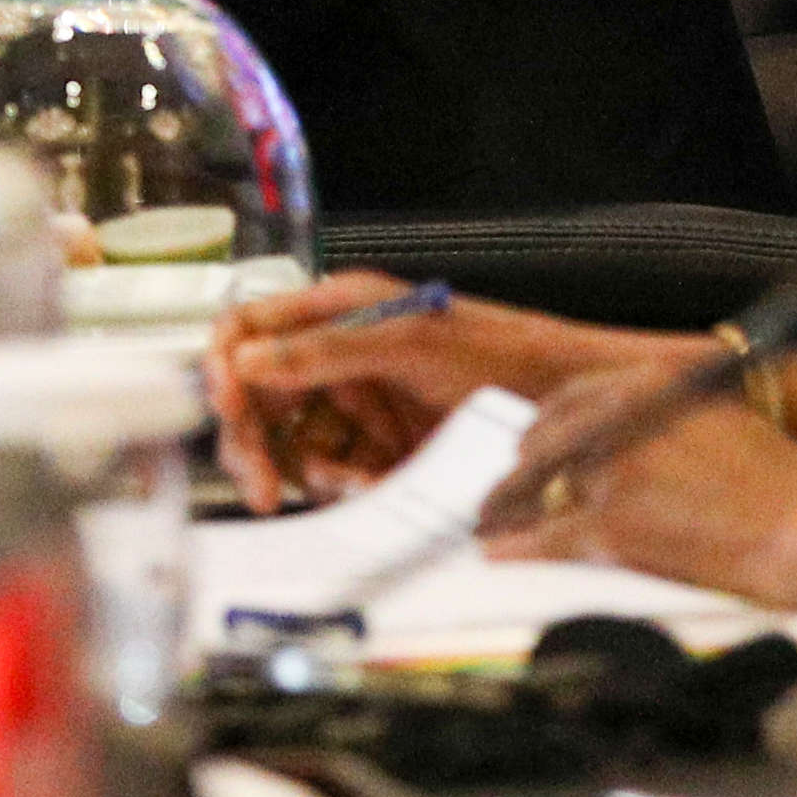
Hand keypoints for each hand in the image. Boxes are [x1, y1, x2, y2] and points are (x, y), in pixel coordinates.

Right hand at [205, 276, 691, 506]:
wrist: (572, 410)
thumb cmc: (507, 355)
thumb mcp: (411, 342)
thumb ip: (326, 349)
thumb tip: (249, 361)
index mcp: (340, 308)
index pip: (250, 330)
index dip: (225, 367)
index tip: (224, 407)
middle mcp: (340, 355)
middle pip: (258, 399)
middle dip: (256, 444)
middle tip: (262, 486)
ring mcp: (358, 406)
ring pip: (290, 446)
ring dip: (307, 472)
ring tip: (348, 480)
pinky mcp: (377, 453)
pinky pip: (331, 477)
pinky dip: (342, 488)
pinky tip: (372, 485)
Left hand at [482, 394, 796, 616]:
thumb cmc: (790, 490)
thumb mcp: (730, 421)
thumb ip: (673, 419)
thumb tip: (634, 438)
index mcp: (655, 385)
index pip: (577, 398)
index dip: (548, 425)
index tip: (532, 442)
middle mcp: (626, 417)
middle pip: (547, 440)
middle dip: (523, 466)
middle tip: (505, 486)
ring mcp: (614, 470)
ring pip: (539, 489)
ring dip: (510, 508)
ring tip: (489, 523)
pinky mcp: (610, 524)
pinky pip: (545, 537)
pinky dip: (515, 547)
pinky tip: (495, 553)